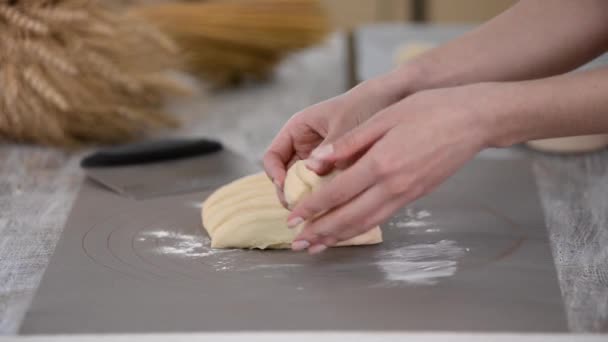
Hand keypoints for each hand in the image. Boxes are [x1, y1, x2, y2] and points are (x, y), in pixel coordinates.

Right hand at [263, 78, 408, 200]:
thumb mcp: (346, 124)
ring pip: (303, 186)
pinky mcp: (335, 171)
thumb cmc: (364, 104)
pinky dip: (325, 198)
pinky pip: (323, 188)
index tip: (285, 187)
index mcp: (298, 130)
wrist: (392, 101)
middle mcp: (304, 147)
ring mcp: (318, 161)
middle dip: (290, 194)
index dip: (274, 174)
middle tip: (301, 207)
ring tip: (318, 210)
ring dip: (307, 199)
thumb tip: (312, 170)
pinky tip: (334, 206)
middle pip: (285, 177)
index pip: (272, 157)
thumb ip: (331, 147)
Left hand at [288, 84, 493, 253]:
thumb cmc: (429, 110)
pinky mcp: (416, 195)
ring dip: (339, 237)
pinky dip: (361, 228)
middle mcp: (392, 185)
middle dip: (320, 231)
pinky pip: (382, 218)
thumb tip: (316, 161)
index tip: (293, 217)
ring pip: (366, 223)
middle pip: (348, 217)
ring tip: (317, 246)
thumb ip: (349, 142)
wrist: (473, 119)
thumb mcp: (384, 118)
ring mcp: (406, 194)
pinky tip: (349, 231)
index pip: (337, 193)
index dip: (312, 207)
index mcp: (380, 163)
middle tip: (298, 242)